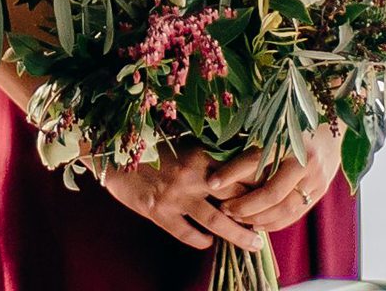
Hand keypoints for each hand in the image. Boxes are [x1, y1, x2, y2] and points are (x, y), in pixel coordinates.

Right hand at [98, 147, 268, 253]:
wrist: (109, 150)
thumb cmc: (149, 143)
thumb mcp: (182, 140)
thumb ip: (207, 152)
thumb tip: (239, 158)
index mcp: (201, 153)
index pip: (241, 172)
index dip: (260, 185)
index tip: (275, 194)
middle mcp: (192, 176)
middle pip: (235, 199)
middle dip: (256, 214)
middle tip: (271, 226)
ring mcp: (175, 196)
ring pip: (216, 221)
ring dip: (238, 235)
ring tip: (255, 244)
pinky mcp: (157, 212)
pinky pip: (185, 232)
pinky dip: (200, 240)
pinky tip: (207, 244)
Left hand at [208, 124, 346, 234]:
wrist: (331, 129)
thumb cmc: (292, 124)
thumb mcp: (271, 125)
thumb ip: (250, 139)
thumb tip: (214, 153)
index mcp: (288, 138)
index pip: (255, 159)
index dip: (231, 172)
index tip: (211, 183)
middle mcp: (304, 160)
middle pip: (271, 192)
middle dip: (244, 205)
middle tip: (224, 208)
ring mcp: (316, 178)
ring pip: (284, 208)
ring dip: (257, 218)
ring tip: (236, 218)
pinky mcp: (320, 191)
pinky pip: (295, 214)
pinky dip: (274, 223)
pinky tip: (256, 224)